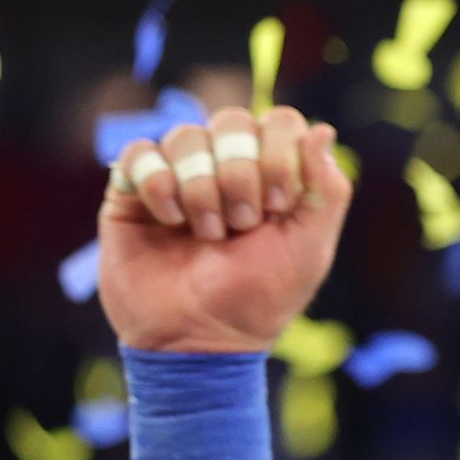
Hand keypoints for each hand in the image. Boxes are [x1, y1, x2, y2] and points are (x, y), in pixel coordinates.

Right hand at [100, 105, 352, 352]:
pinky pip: (140, 154)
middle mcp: (226, 168)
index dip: (279, 153)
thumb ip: (326, 191)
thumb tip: (322, 130)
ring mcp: (179, 176)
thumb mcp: (309, 250)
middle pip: (233, 121)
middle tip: (243, 223)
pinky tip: (168, 220)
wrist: (198, 338)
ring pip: (186, 136)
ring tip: (208, 234)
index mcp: (273, 176)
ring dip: (202, 188)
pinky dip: (158, 184)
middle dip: (242, 172)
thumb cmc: (259, 299)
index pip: (280, 122)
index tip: (278, 205)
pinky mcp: (134, 191)